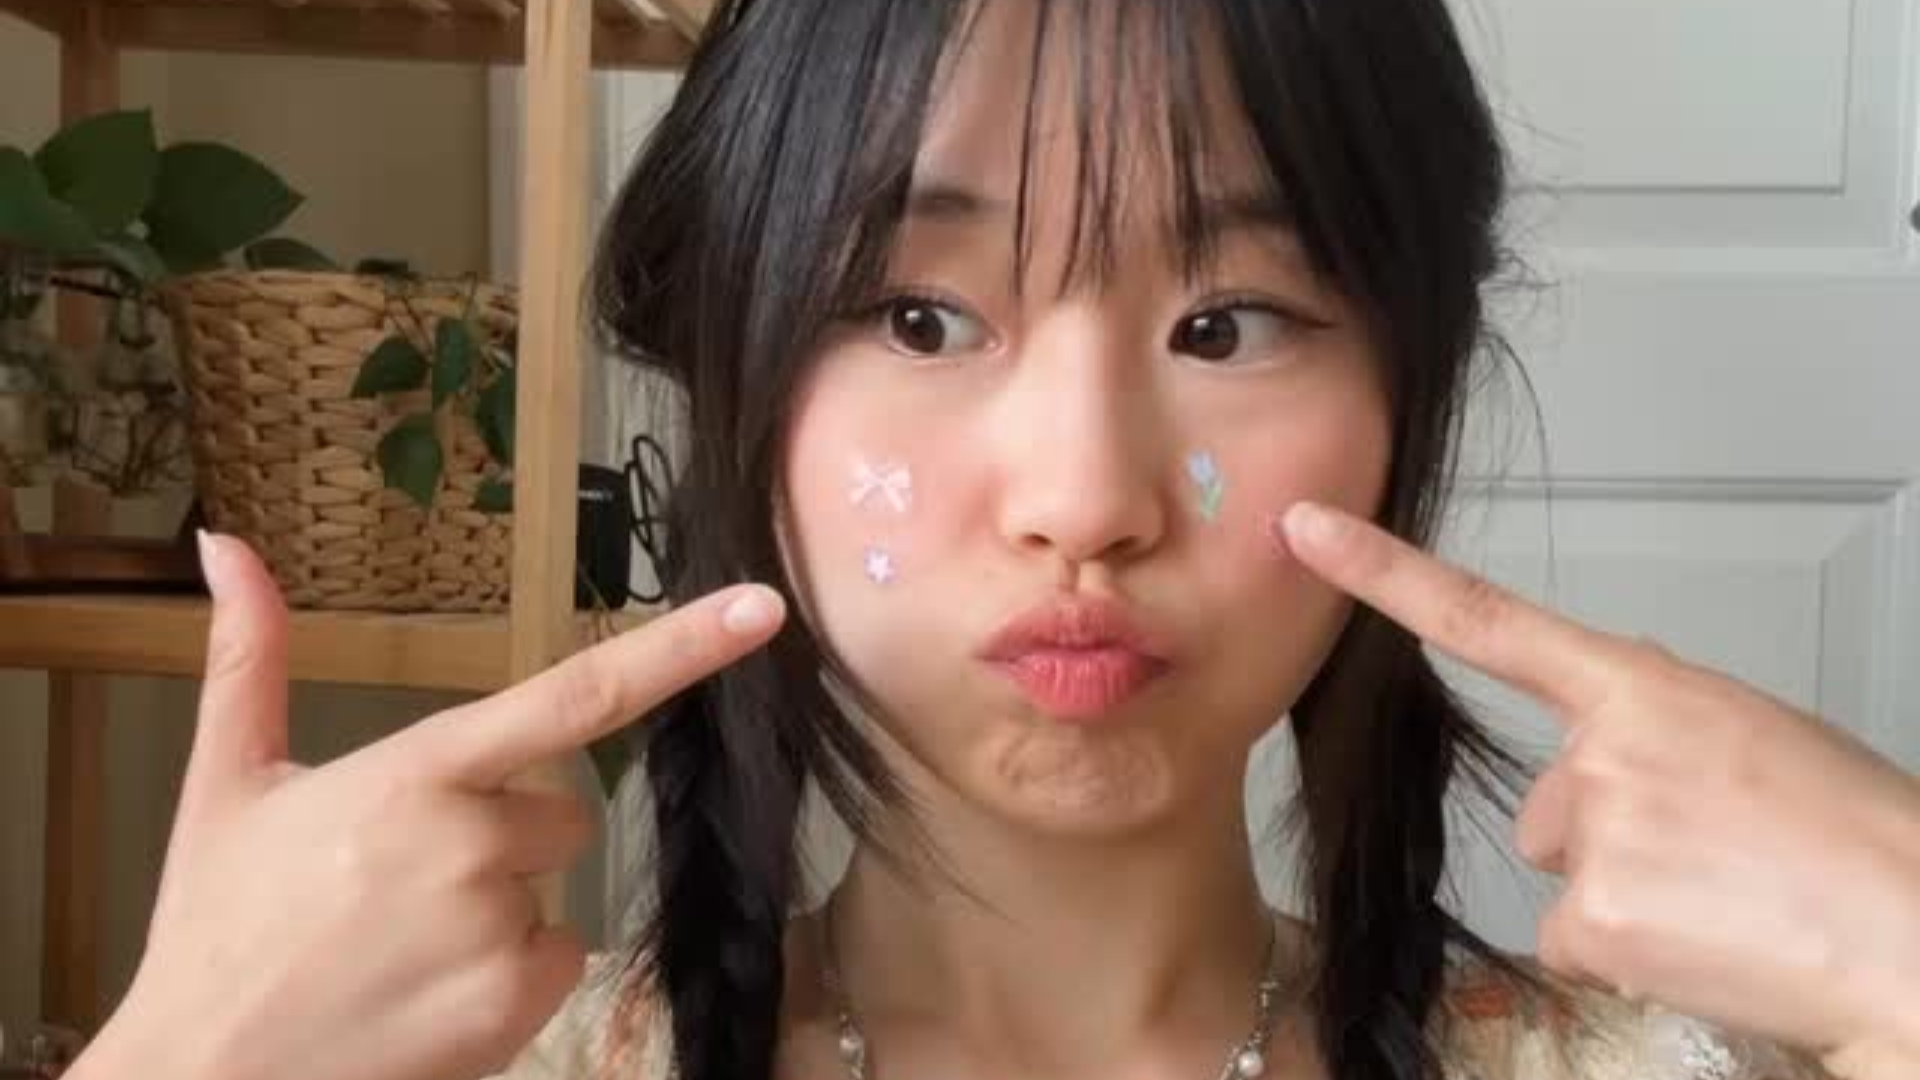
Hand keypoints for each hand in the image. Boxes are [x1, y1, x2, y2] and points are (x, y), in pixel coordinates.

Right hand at [73, 533, 785, 1079]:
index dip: (682, 648)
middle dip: (504, 836)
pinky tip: (426, 991)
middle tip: (401, 881)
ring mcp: (498, 927)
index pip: (575, 696)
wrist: (202, 1078)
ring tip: (399, 944)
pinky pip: (556, 957)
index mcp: (413, 773)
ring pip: (553, 890)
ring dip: (499, 910)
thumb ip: (249, 659)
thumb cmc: (215, 928)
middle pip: (561, 812)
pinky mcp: (514, 1002)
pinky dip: (506, 974)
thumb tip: (224, 542)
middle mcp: (469, 842)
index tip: (763, 608)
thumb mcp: (225, 786)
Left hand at [1280, 501, 1919, 1066]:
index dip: (1383, 571)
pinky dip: (1630, 954)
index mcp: (1645, 688)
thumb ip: (1653, 723)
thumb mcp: (1749, 734)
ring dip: (1628, 893)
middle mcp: (1602, 751)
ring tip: (1726, 896)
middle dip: (1614, 836)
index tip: (1304, 529)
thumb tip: (1597, 751)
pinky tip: (1703, 943)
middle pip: (1548, 806)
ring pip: (1564, 872)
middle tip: (1716, 853)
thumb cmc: (1854, 836)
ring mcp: (1595, 833)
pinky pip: (1573, 941)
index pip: (1486, 615)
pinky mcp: (1593, 920)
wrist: (1917, 935)